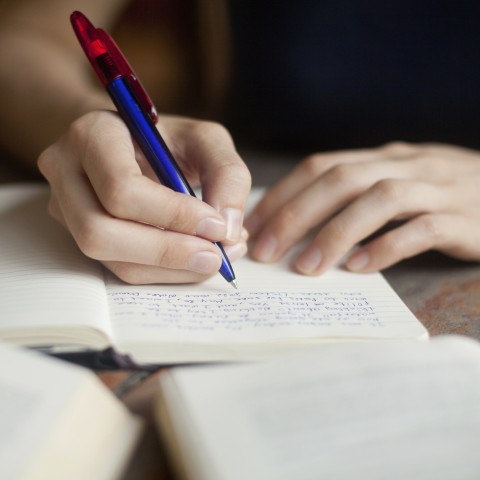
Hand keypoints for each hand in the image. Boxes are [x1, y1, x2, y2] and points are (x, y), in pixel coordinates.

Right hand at [38, 110, 250, 283]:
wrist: (133, 143)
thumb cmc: (169, 139)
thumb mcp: (206, 140)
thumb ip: (227, 175)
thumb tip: (228, 232)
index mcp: (93, 135)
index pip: (122, 188)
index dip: (173, 214)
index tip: (218, 227)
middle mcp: (66, 171)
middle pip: (100, 231)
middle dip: (165, 251)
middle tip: (216, 257)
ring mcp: (64, 205)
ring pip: (107, 256)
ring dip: (166, 267)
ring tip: (212, 259)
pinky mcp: (78, 232)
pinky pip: (117, 265)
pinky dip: (161, 271)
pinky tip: (192, 261)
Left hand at [246, 142, 479, 273]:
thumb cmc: (444, 195)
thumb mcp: (397, 184)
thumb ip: (356, 196)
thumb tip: (300, 221)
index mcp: (383, 157)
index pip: (321, 166)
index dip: (284, 194)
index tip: (254, 225)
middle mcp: (406, 165)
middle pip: (340, 179)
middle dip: (296, 214)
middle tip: (265, 251)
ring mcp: (438, 189)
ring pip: (379, 199)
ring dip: (335, 233)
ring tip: (306, 267)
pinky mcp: (465, 219)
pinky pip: (422, 229)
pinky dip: (386, 247)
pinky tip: (360, 268)